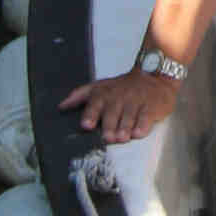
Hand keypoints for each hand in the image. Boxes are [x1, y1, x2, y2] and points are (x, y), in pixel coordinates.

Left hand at [61, 66, 179, 141]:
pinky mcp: (152, 107)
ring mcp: (136, 102)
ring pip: (129, 116)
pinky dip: (142, 125)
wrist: (154, 77)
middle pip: (113, 113)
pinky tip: (138, 132)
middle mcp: (119, 97)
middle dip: (110, 126)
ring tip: (122, 138)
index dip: (91, 114)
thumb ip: (80, 95)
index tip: (86, 125)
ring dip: (125, 128)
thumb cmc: (123, 86)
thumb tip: (61, 106)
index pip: (95, 103)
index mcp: (105, 94)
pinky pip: (146, 117)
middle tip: (108, 137)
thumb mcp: (101, 86)